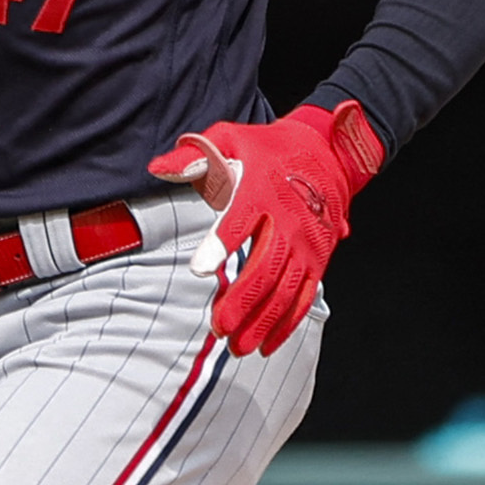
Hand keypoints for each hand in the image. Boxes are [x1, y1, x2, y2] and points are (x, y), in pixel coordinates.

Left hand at [150, 100, 381, 358]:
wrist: (326, 152)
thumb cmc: (268, 149)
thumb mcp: (231, 137)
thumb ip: (194, 155)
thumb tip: (158, 169)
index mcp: (262, 190)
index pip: (240, 220)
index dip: (221, 244)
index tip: (199, 269)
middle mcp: (289, 222)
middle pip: (266, 267)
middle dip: (242, 300)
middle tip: (218, 326)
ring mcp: (307, 245)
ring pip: (285, 290)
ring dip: (262, 321)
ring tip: (237, 346)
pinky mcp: (319, 261)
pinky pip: (304, 297)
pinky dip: (287, 324)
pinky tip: (266, 345)